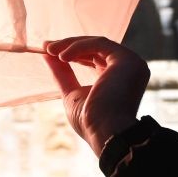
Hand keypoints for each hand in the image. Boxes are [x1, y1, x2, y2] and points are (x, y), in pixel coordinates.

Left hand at [44, 37, 149, 157]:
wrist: (105, 133)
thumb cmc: (91, 122)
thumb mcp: (72, 93)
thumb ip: (63, 74)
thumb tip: (47, 55)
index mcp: (118, 78)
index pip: (94, 57)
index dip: (72, 53)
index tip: (48, 51)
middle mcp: (128, 69)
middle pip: (96, 49)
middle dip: (69, 46)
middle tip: (46, 46)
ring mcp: (131, 63)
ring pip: (97, 43)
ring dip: (71, 45)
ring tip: (50, 51)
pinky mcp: (127, 59)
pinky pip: (99, 44)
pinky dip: (79, 47)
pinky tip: (62, 57)